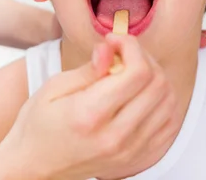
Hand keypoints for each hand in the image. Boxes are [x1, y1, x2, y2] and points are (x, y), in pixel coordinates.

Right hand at [0, 33, 179, 179]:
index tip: (115, 41)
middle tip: (123, 53)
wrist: (35, 165)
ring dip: (155, 78)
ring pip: (169, 103)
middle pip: (157, 85)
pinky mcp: (138, 159)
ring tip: (132, 73)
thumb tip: (111, 49)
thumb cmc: (38, 125)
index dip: (131, 46)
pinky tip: (143, 95)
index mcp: (90, 115)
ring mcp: (130, 152)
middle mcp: (115, 137)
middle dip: (144, 58)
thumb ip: (89, 69)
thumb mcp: (54, 87)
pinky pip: (169, 125)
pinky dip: (162, 103)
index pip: (137, 72)